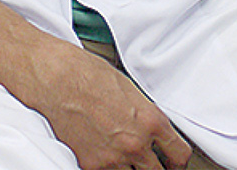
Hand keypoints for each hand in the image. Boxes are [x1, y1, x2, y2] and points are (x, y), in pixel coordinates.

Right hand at [29, 42, 190, 169]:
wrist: (58, 80)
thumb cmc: (89, 75)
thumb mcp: (129, 89)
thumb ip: (144, 114)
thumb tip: (151, 129)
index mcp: (150, 120)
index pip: (178, 154)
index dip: (179, 163)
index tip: (175, 165)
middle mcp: (135, 143)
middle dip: (156, 169)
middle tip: (153, 164)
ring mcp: (113, 159)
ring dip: (131, 169)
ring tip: (124, 158)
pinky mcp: (91, 166)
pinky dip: (109, 169)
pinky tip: (105, 157)